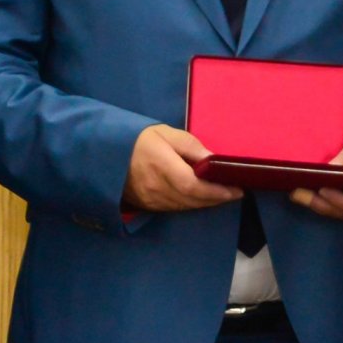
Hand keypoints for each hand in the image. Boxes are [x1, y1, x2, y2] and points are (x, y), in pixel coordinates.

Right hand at [122, 124, 242, 211]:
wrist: (105, 154)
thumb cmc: (139, 139)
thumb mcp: (166, 133)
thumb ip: (190, 146)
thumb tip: (213, 160)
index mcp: (162, 166)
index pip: (193, 186)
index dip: (216, 191)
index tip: (236, 189)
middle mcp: (157, 188)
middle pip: (192, 200)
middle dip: (216, 198)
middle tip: (235, 193)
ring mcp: (151, 201)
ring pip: (184, 207)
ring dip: (205, 203)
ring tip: (222, 195)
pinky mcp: (146, 207)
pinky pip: (174, 209)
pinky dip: (190, 204)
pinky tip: (200, 198)